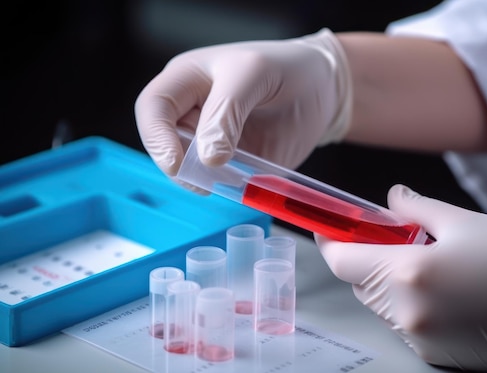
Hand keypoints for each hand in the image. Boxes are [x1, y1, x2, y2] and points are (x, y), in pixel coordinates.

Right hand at [134, 28, 351, 176]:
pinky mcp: (235, 165)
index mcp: (187, 80)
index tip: (177, 164)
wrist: (326, 88)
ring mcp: (213, 142)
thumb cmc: (286, 67)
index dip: (157, 137)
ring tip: (227, 179)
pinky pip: (222, 182)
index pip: (154, 108)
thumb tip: (208, 157)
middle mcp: (193, 112)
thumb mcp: (254, 74)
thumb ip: (227, 112)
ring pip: (190, 168)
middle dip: (178, 165)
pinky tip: (241, 184)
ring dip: (203, 180)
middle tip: (202, 181)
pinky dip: (227, 188)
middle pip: (165, 144)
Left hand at [316, 184, 486, 371]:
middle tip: (393, 234)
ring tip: (428, 259)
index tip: (331, 226)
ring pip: (381, 303)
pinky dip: (410, 302)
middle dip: (367, 256)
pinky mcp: (435, 355)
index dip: (331, 240)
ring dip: (389, 280)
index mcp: (409, 274)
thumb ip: (418, 209)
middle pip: (360, 282)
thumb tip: (394, 199)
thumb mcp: (468, 222)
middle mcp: (407, 313)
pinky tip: (444, 287)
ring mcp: (420, 340)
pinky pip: (405, 323)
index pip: (342, 260)